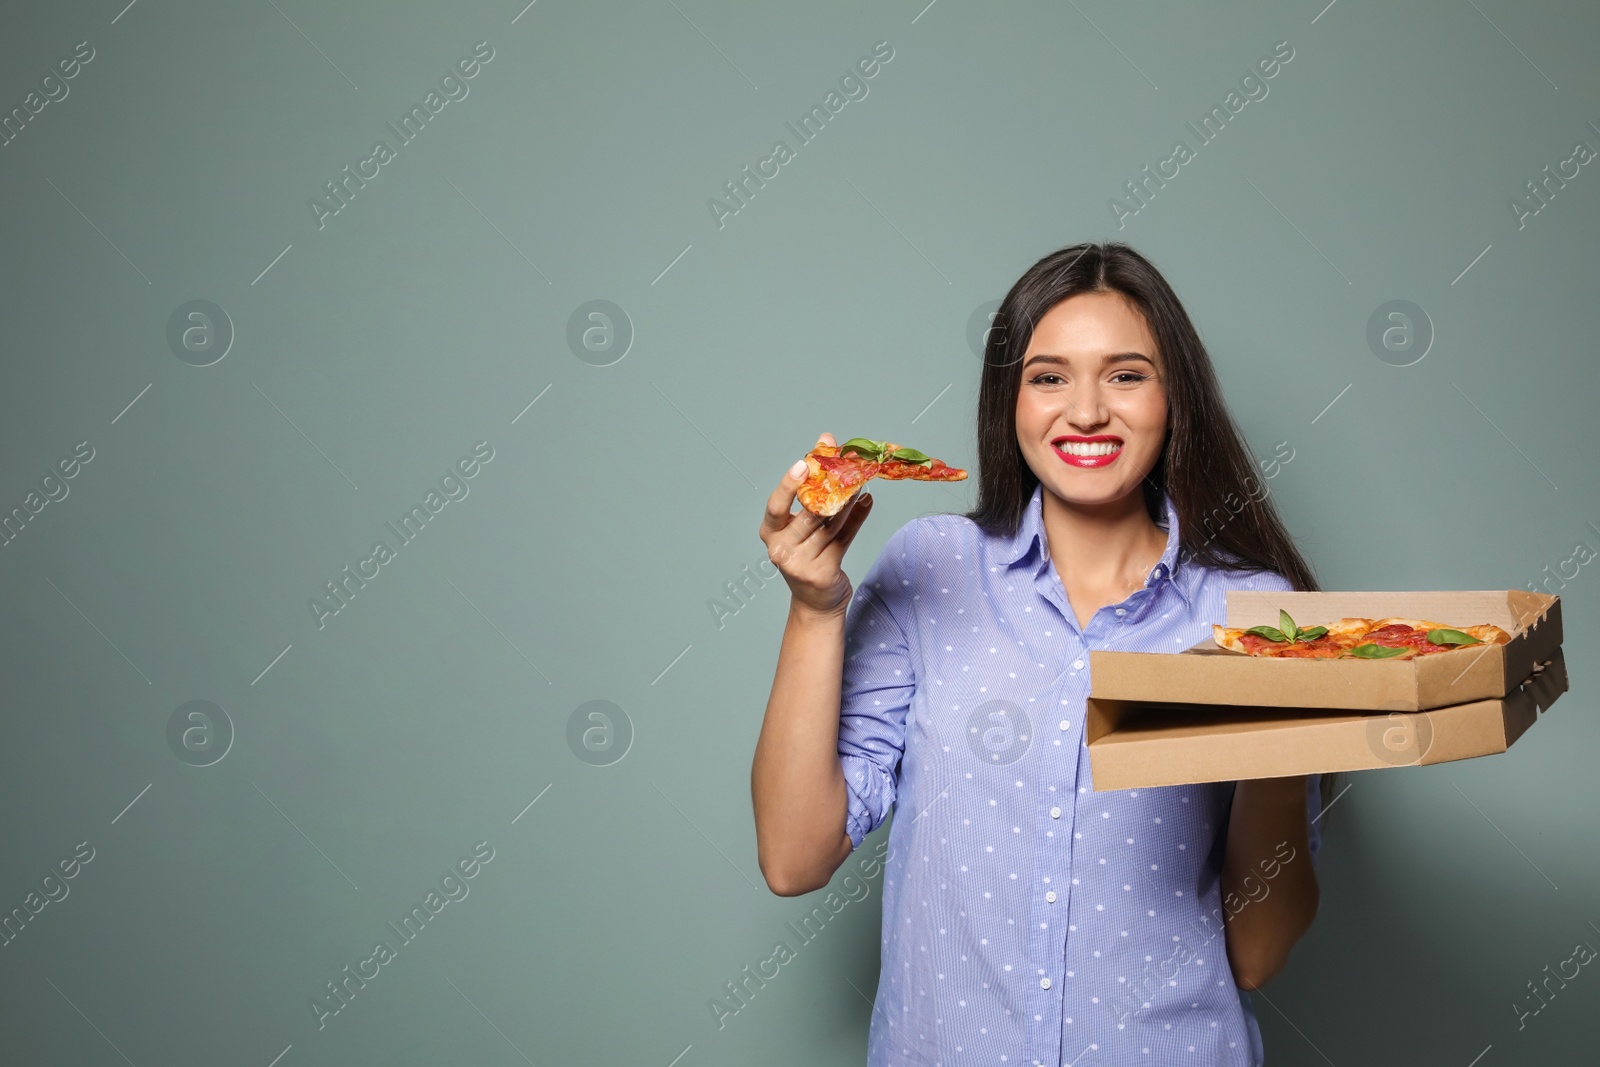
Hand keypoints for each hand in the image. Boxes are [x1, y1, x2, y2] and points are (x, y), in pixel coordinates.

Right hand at [758, 432, 873, 618]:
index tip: (804, 464)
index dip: (788, 485)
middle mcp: (781, 549)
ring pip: (830, 525)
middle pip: (810, 514)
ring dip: (848, 500)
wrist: (815, 601)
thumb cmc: (806, 554)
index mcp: (769, 533)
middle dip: (831, 488)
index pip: (775, 507)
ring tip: (861, 480)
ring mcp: (801, 564)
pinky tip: (866, 501)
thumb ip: (811, 487)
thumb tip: (825, 442)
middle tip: (848, 466)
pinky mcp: (823, 572)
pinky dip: (857, 518)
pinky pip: (844, 539)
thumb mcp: (800, 525)